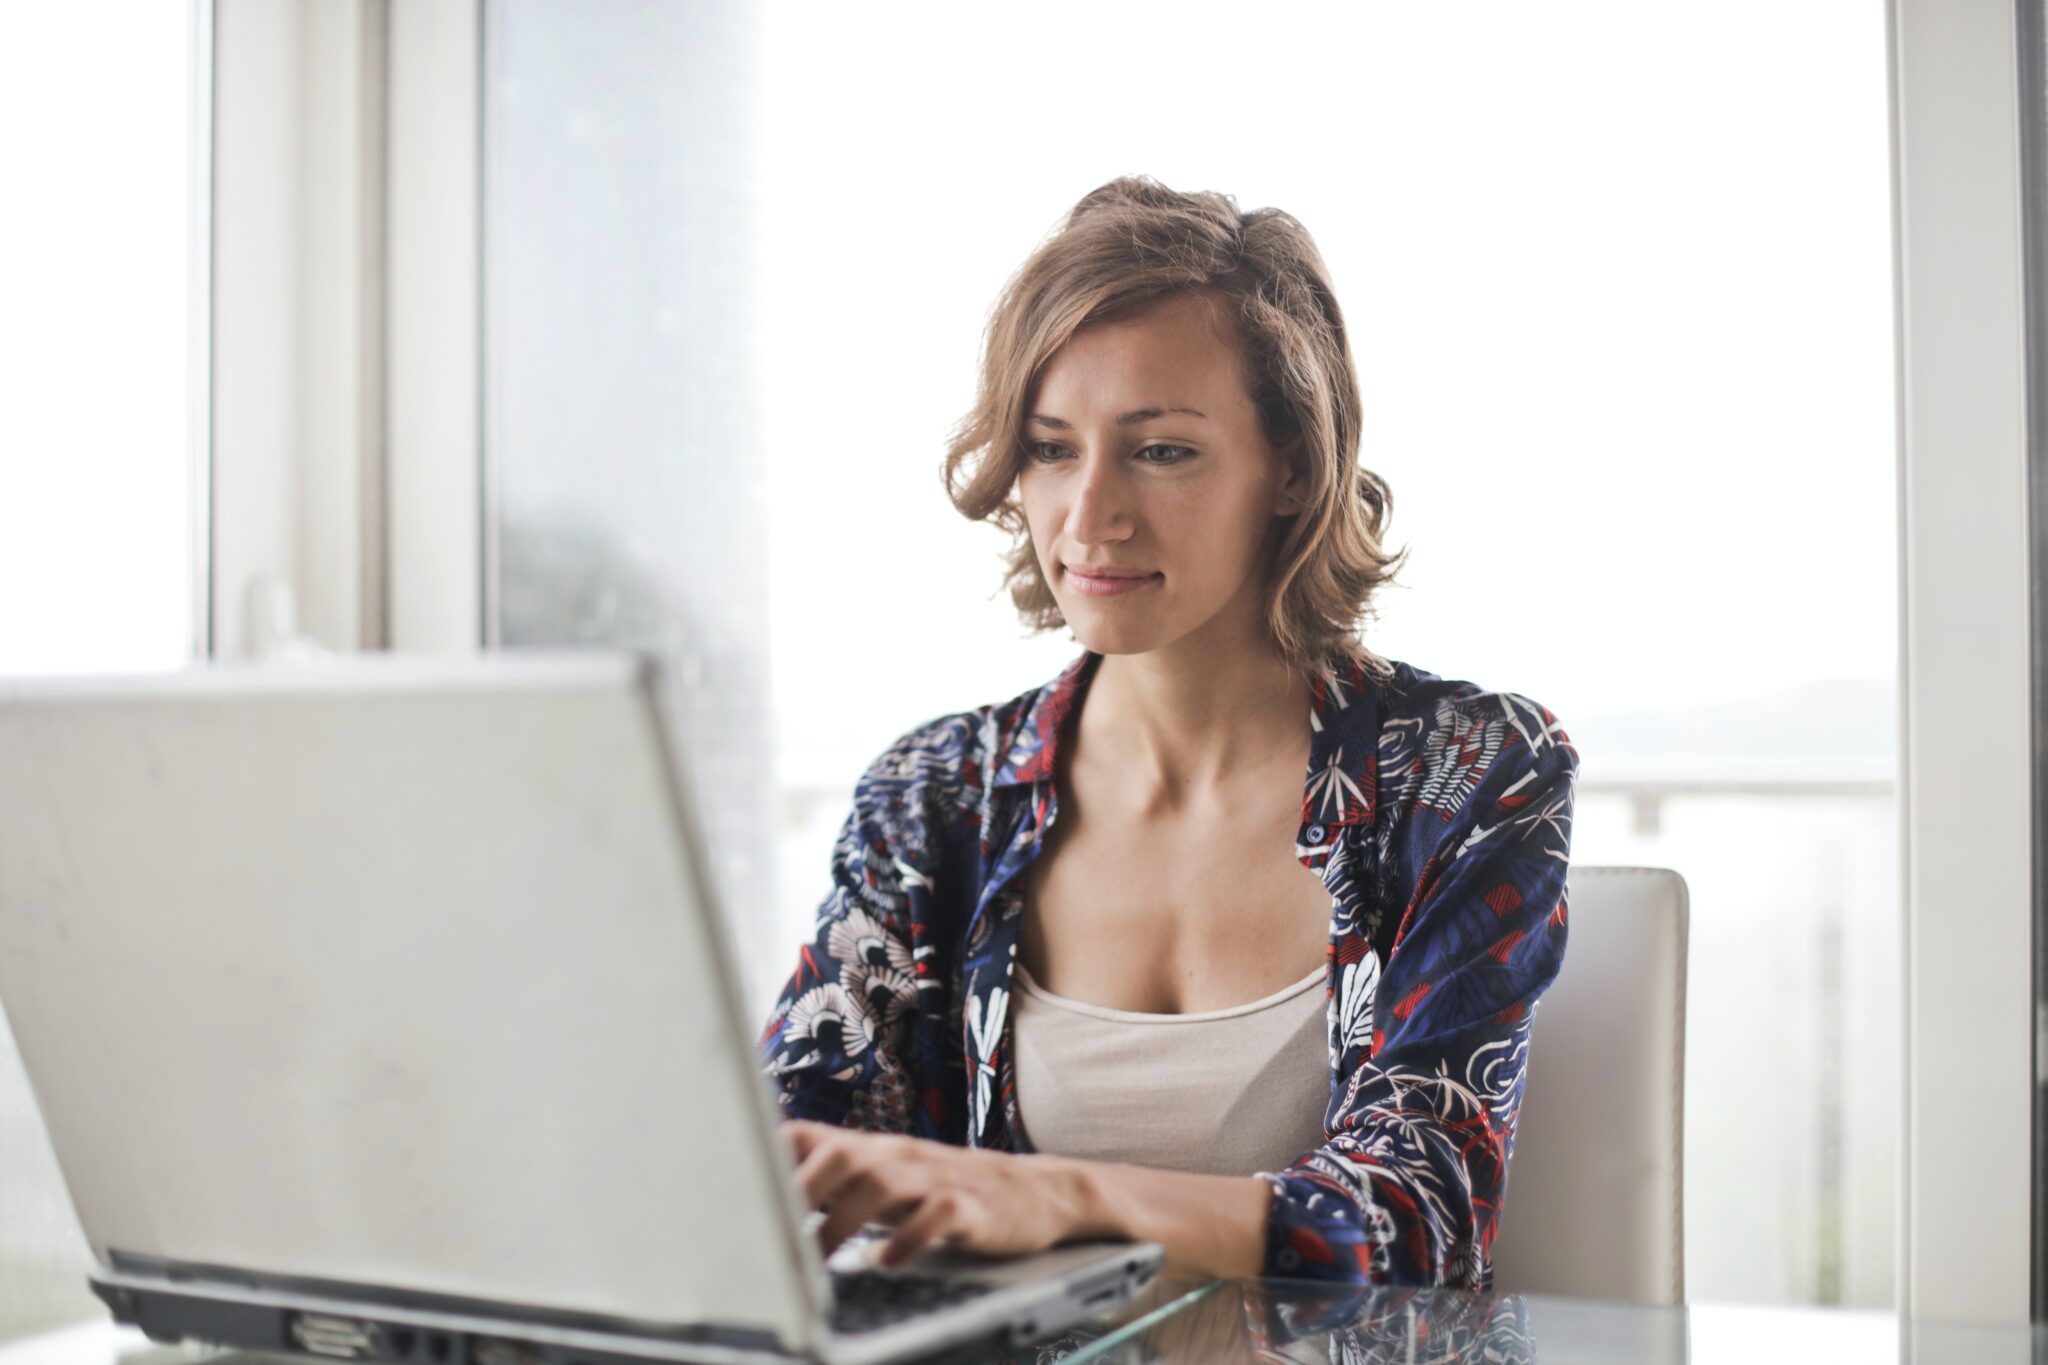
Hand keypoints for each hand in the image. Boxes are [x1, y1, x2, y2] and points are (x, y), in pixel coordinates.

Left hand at [784, 1120, 1093, 1266]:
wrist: (1035, 1192)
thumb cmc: (947, 1190)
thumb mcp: (889, 1180)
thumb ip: (837, 1182)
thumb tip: (768, 1195)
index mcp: (873, 1150)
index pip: (812, 1136)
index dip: (771, 1157)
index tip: (735, 1188)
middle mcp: (900, 1156)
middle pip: (842, 1153)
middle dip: (803, 1190)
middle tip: (774, 1231)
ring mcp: (937, 1179)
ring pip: (882, 1183)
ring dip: (843, 1220)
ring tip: (820, 1257)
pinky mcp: (971, 1207)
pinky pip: (937, 1216)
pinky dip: (908, 1240)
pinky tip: (888, 1262)